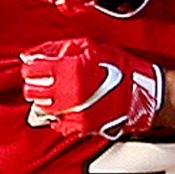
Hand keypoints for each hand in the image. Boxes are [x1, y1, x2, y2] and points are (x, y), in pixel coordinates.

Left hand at [19, 40, 163, 141]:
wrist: (144, 92)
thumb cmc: (122, 68)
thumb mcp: (90, 47)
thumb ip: (59, 48)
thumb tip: (35, 53)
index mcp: (69, 70)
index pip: (32, 71)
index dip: (30, 67)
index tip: (34, 66)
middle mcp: (68, 93)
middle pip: (33, 92)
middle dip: (35, 84)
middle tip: (43, 80)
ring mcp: (74, 112)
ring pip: (43, 109)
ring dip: (45, 100)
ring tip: (57, 93)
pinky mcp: (82, 126)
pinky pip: (58, 124)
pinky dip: (59, 116)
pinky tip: (68, 106)